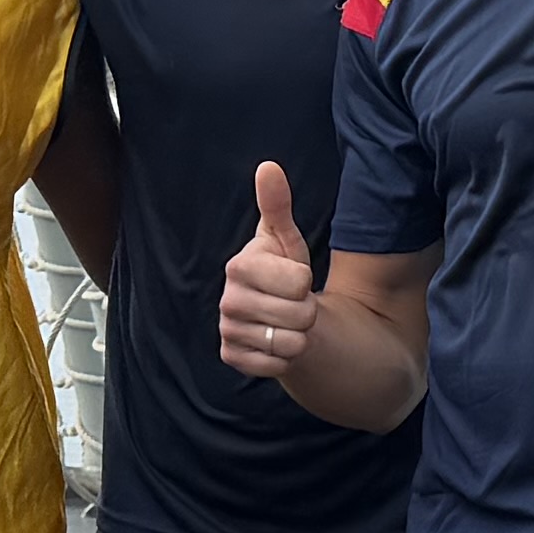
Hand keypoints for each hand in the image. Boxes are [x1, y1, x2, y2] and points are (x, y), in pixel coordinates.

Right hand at [219, 163, 324, 380]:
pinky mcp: (232, 357)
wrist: (275, 312)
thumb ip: (277, 205)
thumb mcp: (285, 238)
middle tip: (292, 303)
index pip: (299, 282)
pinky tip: (274, 341)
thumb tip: (269, 167)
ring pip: (290, 343)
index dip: (305, 281)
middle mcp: (227, 299)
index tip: (293, 278)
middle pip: (299, 315)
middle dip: (306, 312)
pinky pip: (276, 365)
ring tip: (284, 321)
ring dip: (298, 335)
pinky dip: (284, 358)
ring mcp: (227, 330)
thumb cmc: (282, 270)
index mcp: (239, 265)